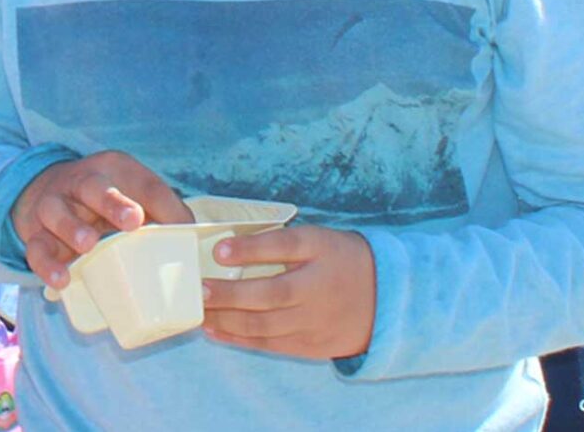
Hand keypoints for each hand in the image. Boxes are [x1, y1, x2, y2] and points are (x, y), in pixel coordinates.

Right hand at [9, 151, 191, 288]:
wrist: (46, 189)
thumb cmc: (105, 197)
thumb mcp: (136, 192)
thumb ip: (166, 211)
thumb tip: (192, 239)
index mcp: (113, 169)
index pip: (141, 182)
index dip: (154, 201)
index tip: (155, 217)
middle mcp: (81, 182)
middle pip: (94, 186)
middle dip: (113, 202)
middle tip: (132, 221)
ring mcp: (54, 205)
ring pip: (56, 211)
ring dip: (72, 227)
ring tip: (88, 246)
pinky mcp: (35, 233)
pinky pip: (36, 248)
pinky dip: (46, 264)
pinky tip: (61, 279)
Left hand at [201, 225, 377, 360]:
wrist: (384, 300)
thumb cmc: (338, 260)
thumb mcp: (318, 239)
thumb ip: (281, 240)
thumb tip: (228, 244)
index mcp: (321, 251)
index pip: (285, 246)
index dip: (251, 249)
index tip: (219, 249)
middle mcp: (318, 287)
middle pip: (272, 294)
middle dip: (232, 294)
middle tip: (200, 289)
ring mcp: (314, 321)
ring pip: (265, 325)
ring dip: (227, 319)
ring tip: (199, 310)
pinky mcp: (309, 345)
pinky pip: (269, 344)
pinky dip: (238, 338)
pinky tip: (213, 329)